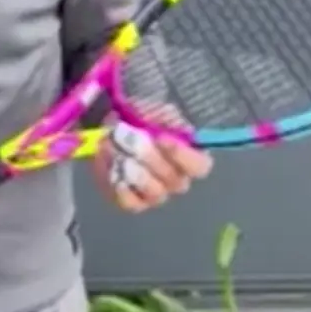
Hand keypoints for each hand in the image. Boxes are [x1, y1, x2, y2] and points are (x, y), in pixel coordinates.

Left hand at [92, 109, 213, 212]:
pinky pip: (131, 202)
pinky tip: (110, 165)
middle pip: (174, 180)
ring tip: (116, 150)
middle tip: (129, 137)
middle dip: (149, 157)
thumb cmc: (139, 121)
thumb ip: (161, 114)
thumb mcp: (152, 109)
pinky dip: (119, 184)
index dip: (182, 155)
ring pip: (154, 192)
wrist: (112, 134)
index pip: (199, 166)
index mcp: (189, 157)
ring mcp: (157, 194)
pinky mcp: (134, 202)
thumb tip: (166, 120)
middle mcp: (177, 180)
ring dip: (134, 170)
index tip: (161, 138)